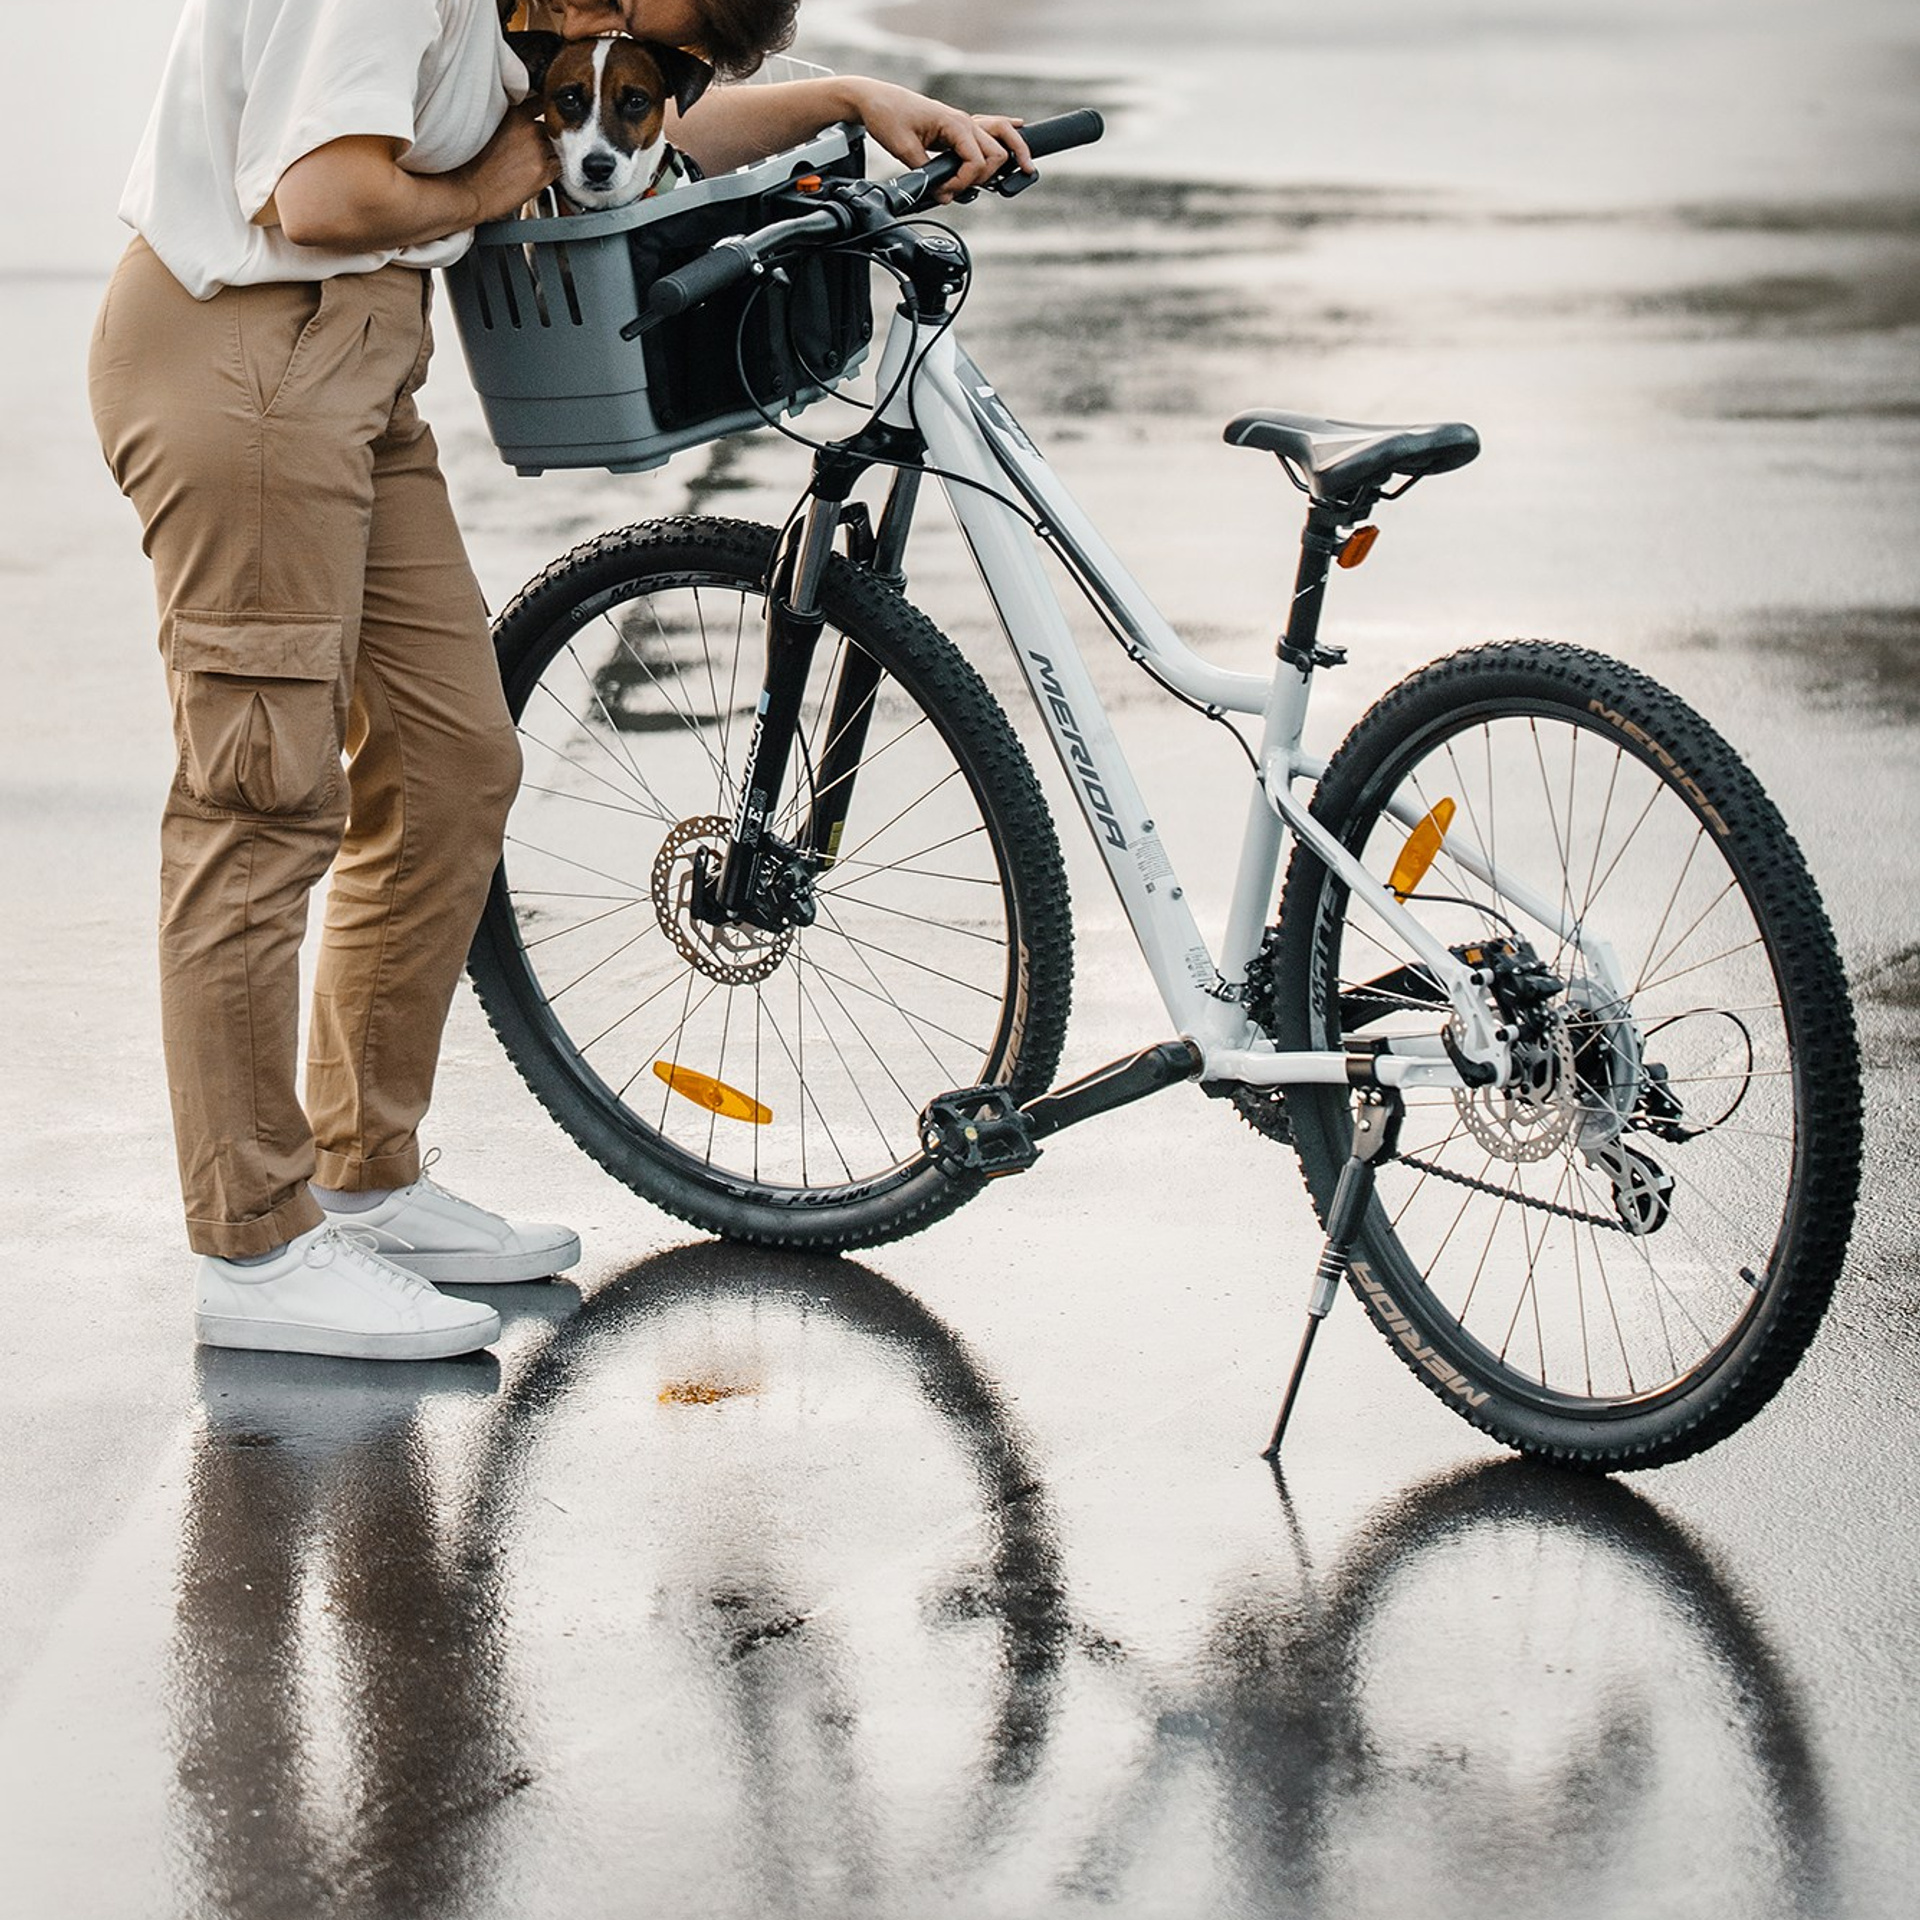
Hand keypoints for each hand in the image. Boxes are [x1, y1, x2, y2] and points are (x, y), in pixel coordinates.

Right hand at [456, 103, 559, 222]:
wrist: (470, 189)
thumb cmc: (475, 163)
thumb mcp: (491, 127)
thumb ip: (512, 120)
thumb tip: (526, 118)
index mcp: (515, 114)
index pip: (540, 102)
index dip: (544, 109)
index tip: (544, 114)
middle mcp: (528, 129)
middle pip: (551, 128)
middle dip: (545, 137)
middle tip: (530, 150)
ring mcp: (538, 150)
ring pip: (556, 148)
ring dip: (549, 154)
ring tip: (529, 164)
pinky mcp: (543, 171)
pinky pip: (557, 167)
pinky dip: (551, 171)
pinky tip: (533, 175)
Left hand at [844, 80, 1032, 200]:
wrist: (875, 99)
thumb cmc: (887, 116)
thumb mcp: (903, 149)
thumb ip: (926, 174)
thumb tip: (944, 195)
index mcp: (954, 123)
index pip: (976, 160)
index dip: (965, 182)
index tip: (946, 191)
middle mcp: (964, 121)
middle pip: (997, 152)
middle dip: (985, 177)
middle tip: (964, 190)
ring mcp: (964, 122)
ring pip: (1001, 138)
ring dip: (1012, 155)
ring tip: (1025, 170)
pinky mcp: (958, 127)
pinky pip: (991, 128)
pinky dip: (1007, 135)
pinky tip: (1022, 132)